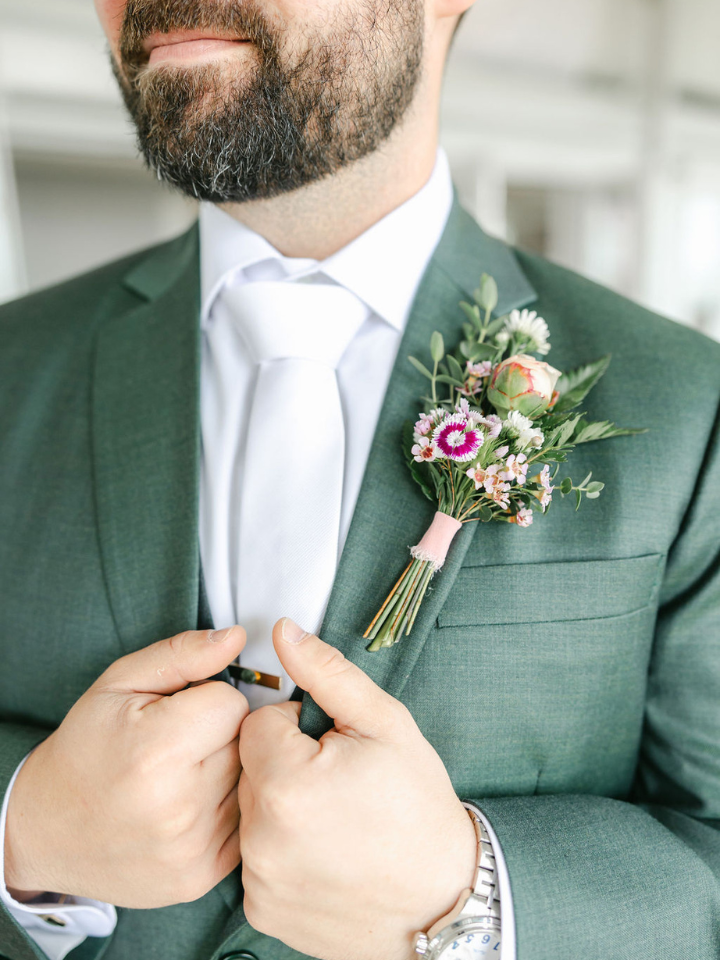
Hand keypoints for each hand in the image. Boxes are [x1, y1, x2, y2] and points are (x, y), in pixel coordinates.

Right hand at [4, 627, 248, 907]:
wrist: (48, 829)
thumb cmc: (86, 748)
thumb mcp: (120, 683)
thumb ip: (182, 655)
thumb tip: (236, 637)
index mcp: (157, 751)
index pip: (234, 704)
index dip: (211, 700)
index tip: (182, 712)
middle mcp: (179, 806)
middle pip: (247, 744)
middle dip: (221, 735)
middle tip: (180, 745)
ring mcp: (192, 847)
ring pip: (250, 782)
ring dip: (227, 773)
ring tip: (183, 775)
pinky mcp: (202, 875)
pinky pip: (246, 821)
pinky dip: (226, 809)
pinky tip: (191, 806)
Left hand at [238, 618, 475, 959]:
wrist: (443, 898)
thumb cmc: (418, 806)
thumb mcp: (384, 723)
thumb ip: (326, 672)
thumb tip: (283, 631)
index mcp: (286, 784)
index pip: (257, 724)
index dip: (297, 729)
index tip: (332, 750)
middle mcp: (261, 839)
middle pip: (250, 769)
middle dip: (287, 766)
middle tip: (338, 786)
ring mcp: (260, 881)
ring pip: (251, 813)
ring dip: (281, 808)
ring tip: (334, 821)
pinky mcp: (263, 911)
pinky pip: (255, 859)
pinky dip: (281, 852)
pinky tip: (324, 856)